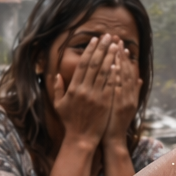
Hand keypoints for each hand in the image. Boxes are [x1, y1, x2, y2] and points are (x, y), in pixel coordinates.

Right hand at [51, 34, 118, 148]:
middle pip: (94, 64)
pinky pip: (111, 85)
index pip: (82, 65)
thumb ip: (57, 89)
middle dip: (102, 49)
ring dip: (111, 57)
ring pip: (104, 72)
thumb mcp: (58, 105)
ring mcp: (96, 96)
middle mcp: (84, 90)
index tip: (94, 40)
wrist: (81, 138)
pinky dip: (115, 73)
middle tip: (108, 37)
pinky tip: (119, 63)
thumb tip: (57, 75)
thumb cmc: (70, 122)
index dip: (89, 51)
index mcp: (73, 88)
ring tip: (116, 45)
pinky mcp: (105, 102)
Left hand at [103, 45, 141, 144]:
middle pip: (126, 71)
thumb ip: (134, 91)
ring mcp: (124, 100)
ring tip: (116, 47)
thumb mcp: (127, 106)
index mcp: (131, 94)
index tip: (121, 44)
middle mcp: (129, 96)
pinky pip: (118, 89)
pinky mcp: (118, 106)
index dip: (125, 58)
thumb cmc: (115, 122)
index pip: (128, 72)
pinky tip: (113, 66)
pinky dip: (116, 78)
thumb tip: (140, 78)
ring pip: (123, 78)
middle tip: (117, 39)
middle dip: (121, 54)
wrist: (113, 139)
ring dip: (120, 62)